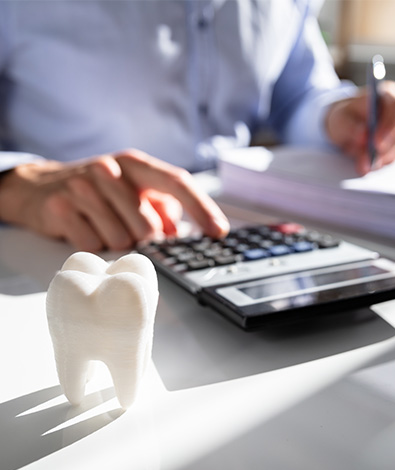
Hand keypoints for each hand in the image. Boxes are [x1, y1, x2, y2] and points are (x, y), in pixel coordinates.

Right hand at [0, 149, 229, 250]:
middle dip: (143, 238)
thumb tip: (178, 233)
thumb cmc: (99, 191)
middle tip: (125, 227)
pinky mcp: (60, 208)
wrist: (40, 186)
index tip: (219, 231)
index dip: (202, 208)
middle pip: (148, 227)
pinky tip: (84, 227)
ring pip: (121, 240)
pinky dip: (93, 245)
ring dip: (116, 242)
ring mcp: (83, 187)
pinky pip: (93, 246)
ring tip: (101, 224)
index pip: (177, 183)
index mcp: (135, 164)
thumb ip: (161, 207)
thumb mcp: (132, 190)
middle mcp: (110, 170)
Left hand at [325, 81, 394, 174]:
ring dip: (381, 158)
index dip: (390, 126)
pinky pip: (394, 157)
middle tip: (371, 159)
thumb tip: (363, 136)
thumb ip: (349, 125)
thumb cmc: (345, 116)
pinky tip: (367, 165)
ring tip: (362, 165)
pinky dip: (380, 163)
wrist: (345, 126)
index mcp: (389, 95)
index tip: (376, 142)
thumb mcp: (340, 118)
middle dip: (387, 146)